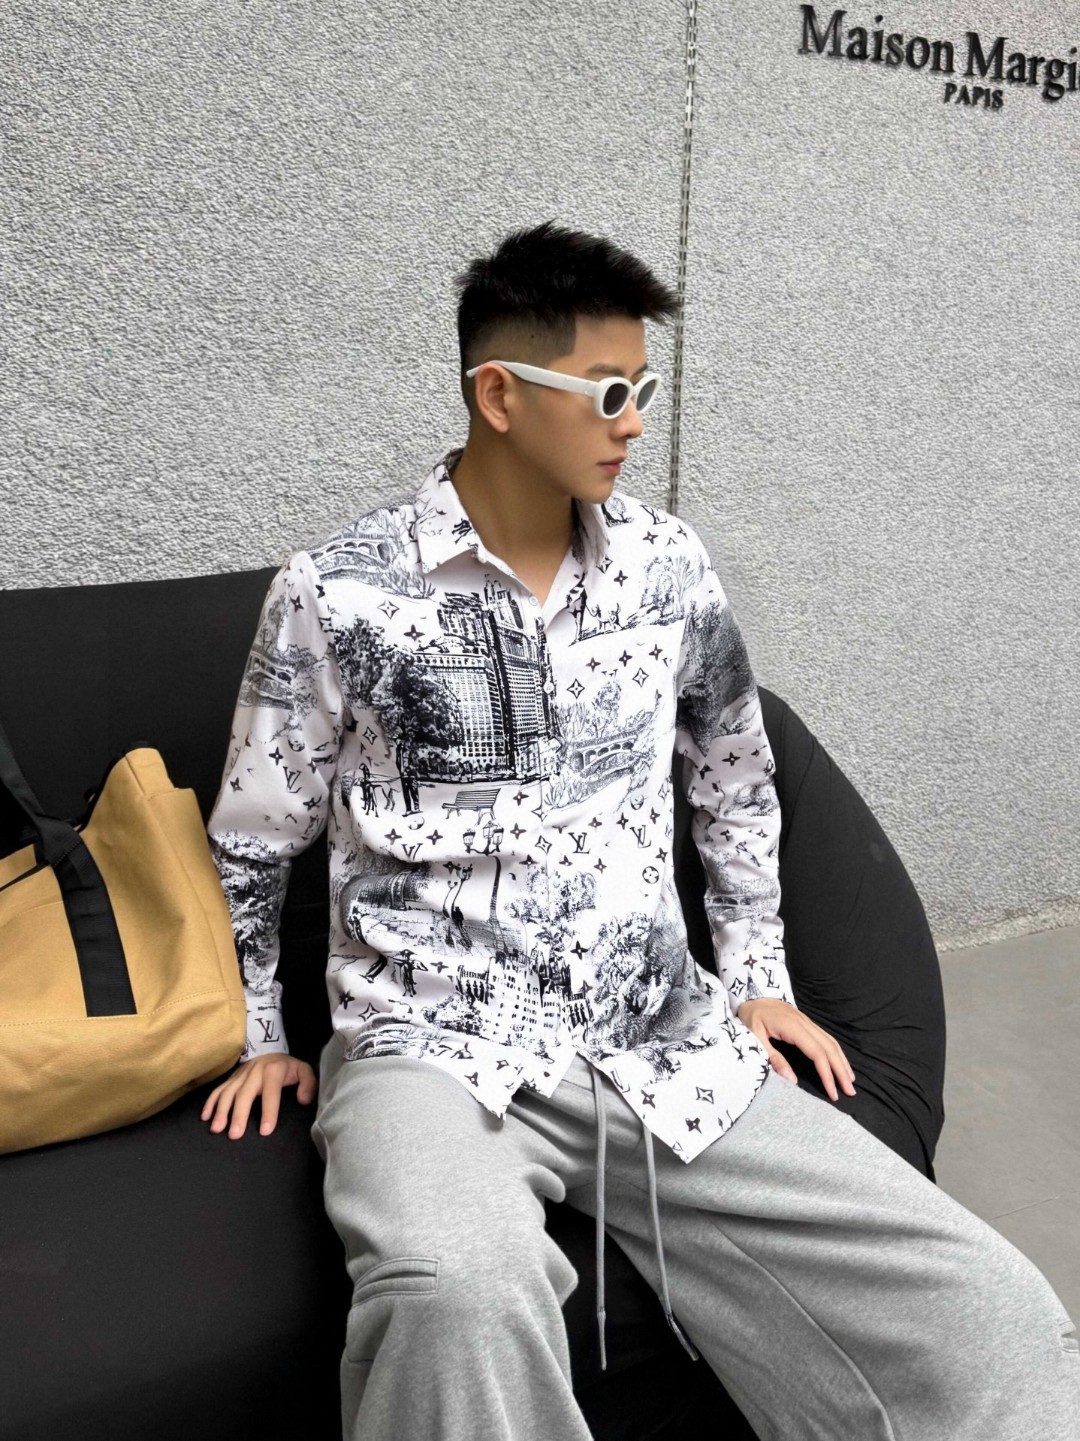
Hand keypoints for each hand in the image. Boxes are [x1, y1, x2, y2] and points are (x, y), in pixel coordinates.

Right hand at [201, 1053, 317, 1138]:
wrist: (270, 1050)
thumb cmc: (287, 1067)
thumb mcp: (303, 1071)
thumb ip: (308, 1084)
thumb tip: (303, 1100)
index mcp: (274, 1070)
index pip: (271, 1092)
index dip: (268, 1111)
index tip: (265, 1130)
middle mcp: (254, 1072)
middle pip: (244, 1094)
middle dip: (239, 1115)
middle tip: (234, 1135)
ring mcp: (240, 1075)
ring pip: (228, 1092)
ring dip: (221, 1111)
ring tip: (217, 1129)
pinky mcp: (231, 1078)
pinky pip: (218, 1090)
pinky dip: (210, 1103)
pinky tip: (205, 1117)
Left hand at [737, 998, 855, 1102]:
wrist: (751, 995)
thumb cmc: (750, 1018)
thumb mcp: (755, 1038)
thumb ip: (773, 1058)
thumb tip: (792, 1080)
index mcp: (792, 1027)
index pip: (817, 1053)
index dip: (827, 1074)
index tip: (833, 1093)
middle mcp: (804, 1023)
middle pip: (829, 1048)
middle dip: (841, 1071)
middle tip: (850, 1092)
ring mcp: (807, 1021)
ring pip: (831, 1042)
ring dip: (842, 1061)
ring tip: (850, 1081)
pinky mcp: (806, 1022)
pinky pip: (826, 1037)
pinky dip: (836, 1052)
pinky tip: (839, 1062)